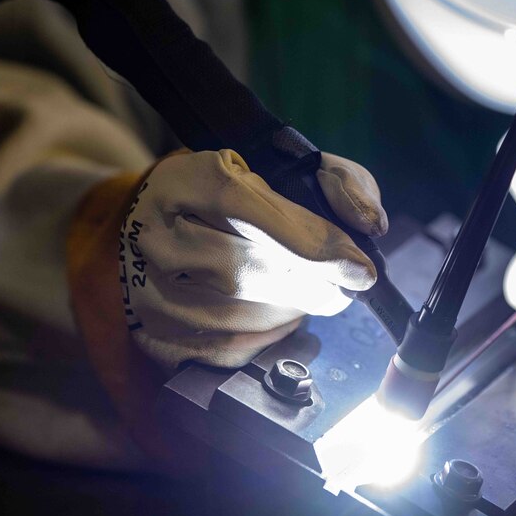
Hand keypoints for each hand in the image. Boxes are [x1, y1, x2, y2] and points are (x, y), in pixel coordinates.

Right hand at [122, 149, 387, 367]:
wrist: (159, 222)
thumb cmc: (237, 193)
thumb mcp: (285, 166)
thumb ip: (338, 183)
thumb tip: (370, 224)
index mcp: (184, 180)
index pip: (248, 209)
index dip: (312, 242)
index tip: (360, 269)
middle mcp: (154, 234)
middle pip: (243, 270)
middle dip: (309, 285)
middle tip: (345, 289)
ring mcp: (145, 287)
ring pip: (234, 314)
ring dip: (292, 313)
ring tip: (317, 298)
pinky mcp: (150, 331)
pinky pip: (221, 350)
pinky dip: (267, 340)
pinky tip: (286, 322)